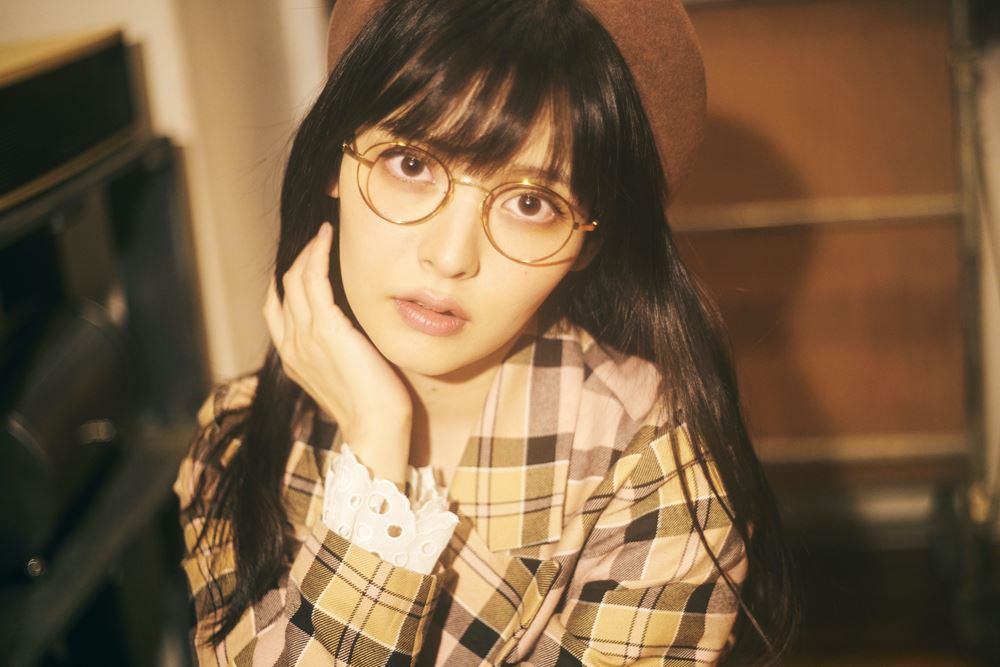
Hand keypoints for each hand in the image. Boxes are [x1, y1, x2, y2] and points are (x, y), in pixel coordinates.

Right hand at [264, 223, 411, 485]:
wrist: (376, 429)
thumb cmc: (372, 408)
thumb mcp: (346, 377)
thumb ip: (338, 353)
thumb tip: (354, 332)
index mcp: (293, 359)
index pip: (276, 308)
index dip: (286, 280)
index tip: (304, 260)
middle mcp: (292, 345)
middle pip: (284, 287)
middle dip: (298, 258)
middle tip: (319, 238)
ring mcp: (305, 336)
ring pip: (295, 278)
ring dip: (309, 250)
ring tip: (325, 233)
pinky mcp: (326, 329)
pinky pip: (313, 279)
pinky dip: (317, 253)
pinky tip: (327, 238)